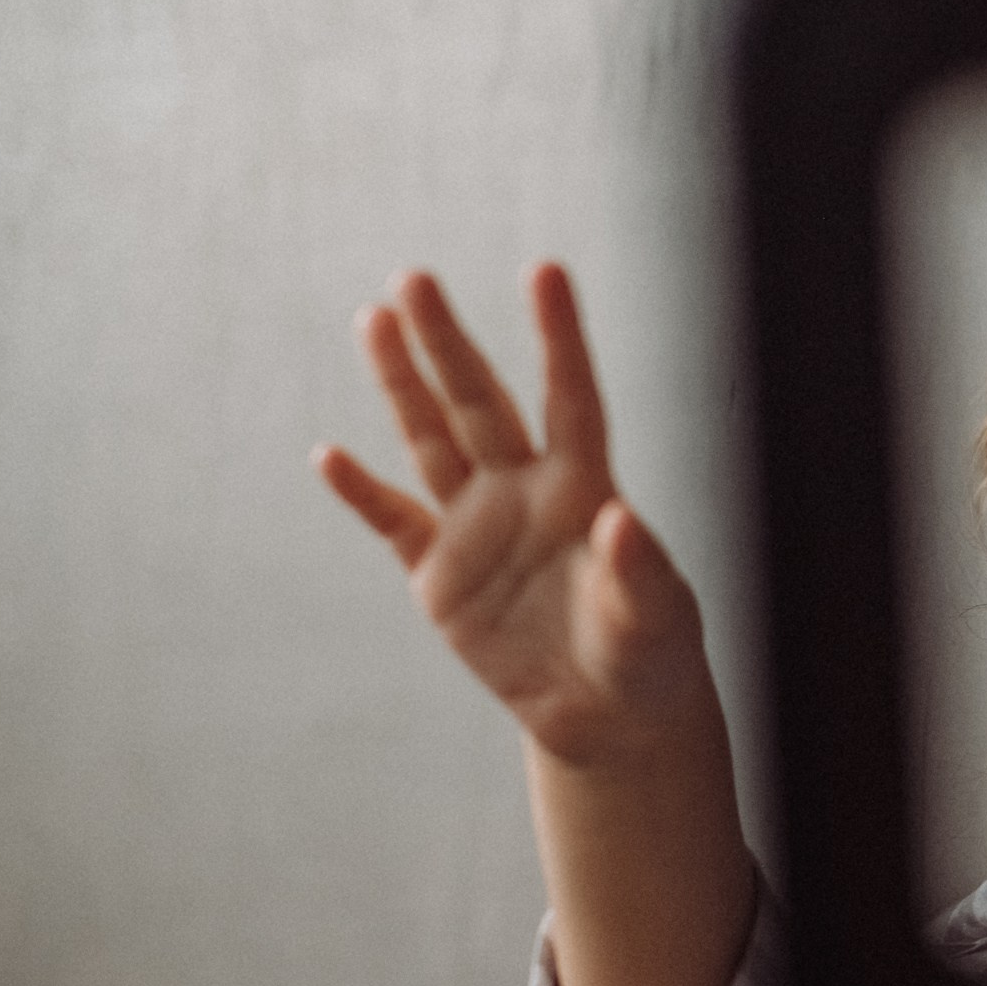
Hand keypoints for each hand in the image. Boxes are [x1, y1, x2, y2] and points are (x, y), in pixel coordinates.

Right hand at [315, 264, 700, 764]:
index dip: (559, 337)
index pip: (570, 398)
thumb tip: (622, 520)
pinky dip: (362, 493)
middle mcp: (525, 492)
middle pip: (481, 403)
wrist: (608, 715)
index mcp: (585, 489)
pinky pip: (395, 522)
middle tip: (415, 278)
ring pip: (433, 441)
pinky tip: (330, 456)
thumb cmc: (650, 656)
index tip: (546, 270)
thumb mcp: (657, 617)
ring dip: (403, 386)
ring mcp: (478, 527)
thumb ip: (639, 569)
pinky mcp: (442, 575)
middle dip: (447, 344)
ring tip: (375, 319)